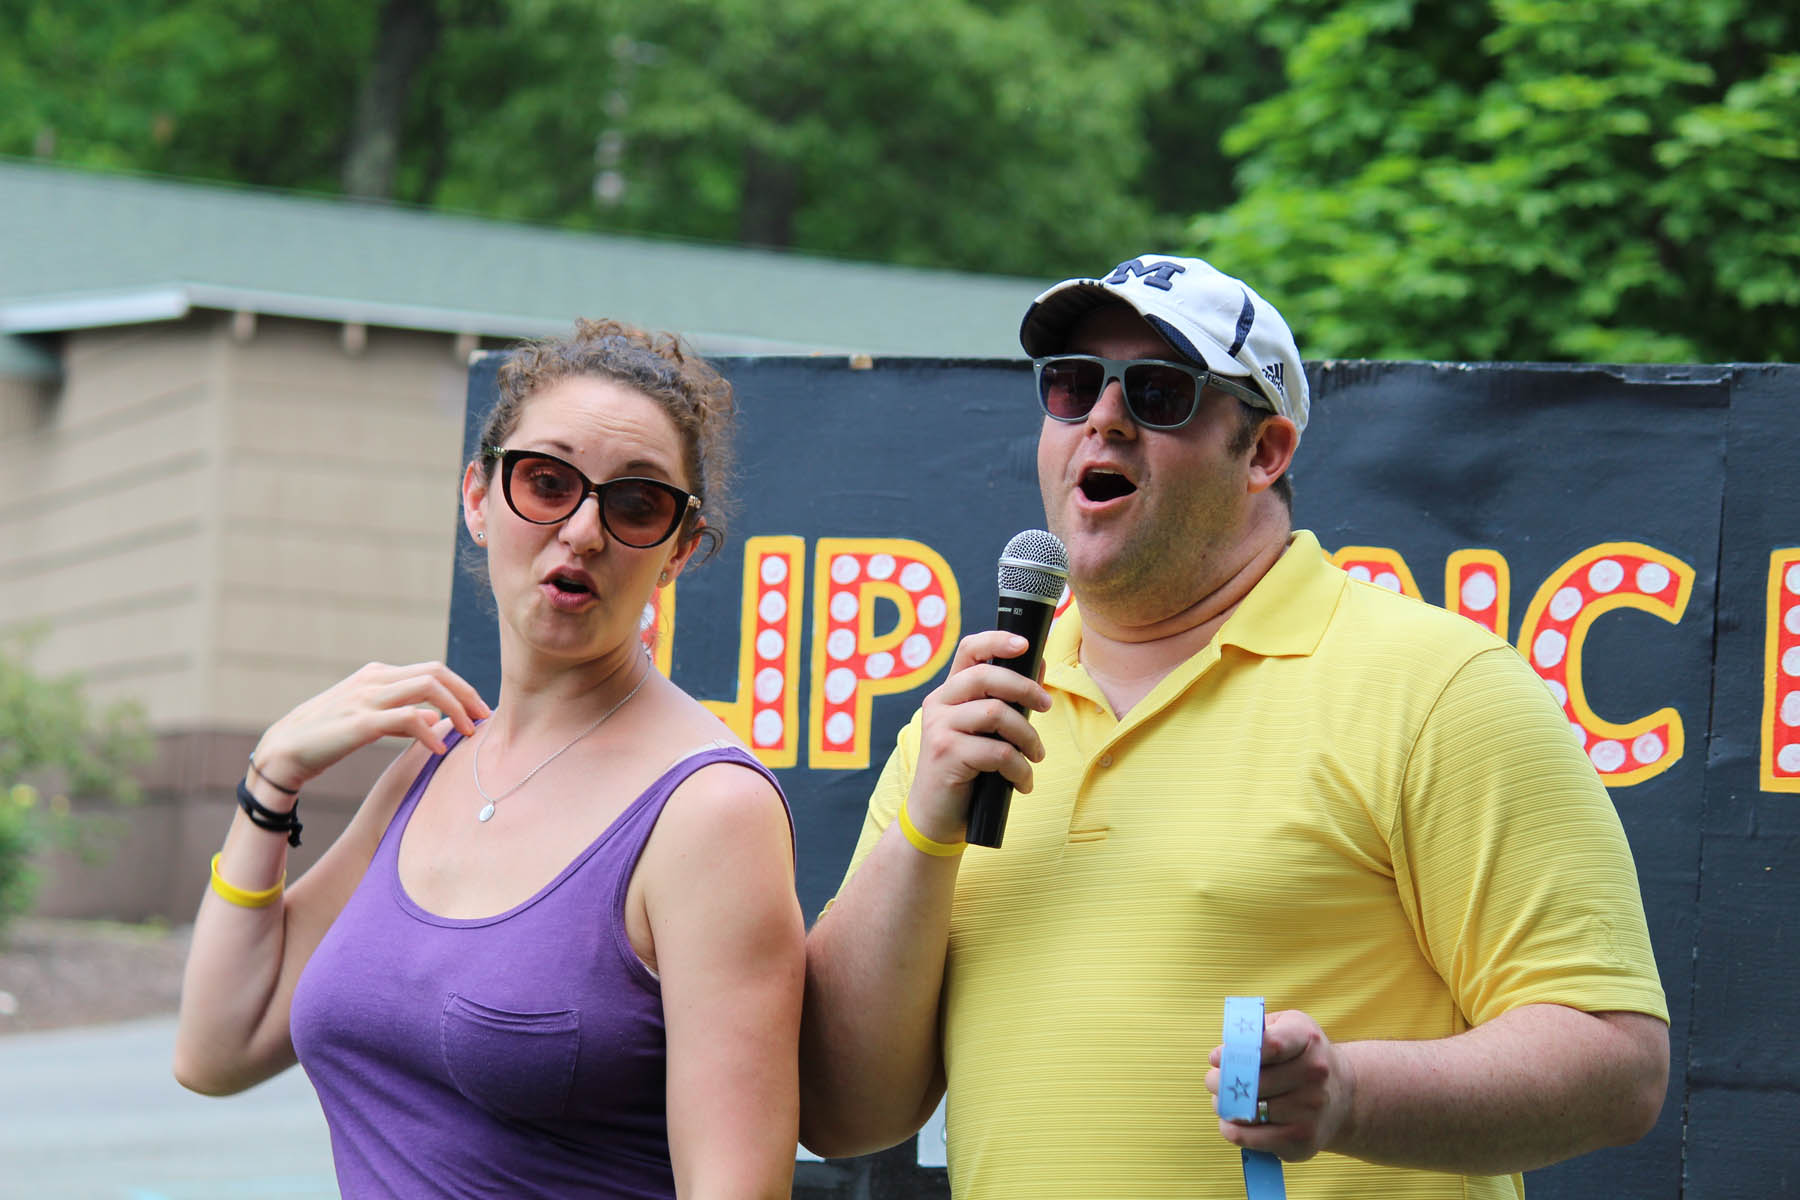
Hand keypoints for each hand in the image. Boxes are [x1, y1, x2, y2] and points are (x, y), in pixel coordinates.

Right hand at [250, 661, 490, 792]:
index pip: (432, 670)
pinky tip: (440, 750)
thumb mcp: (369, 722)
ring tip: (470, 733)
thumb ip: (402, 717)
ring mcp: (367, 697)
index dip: (462, 688)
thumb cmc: (325, 739)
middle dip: (468, 694)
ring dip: (458, 709)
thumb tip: (437, 718)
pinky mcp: (360, 722)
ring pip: (428, 688)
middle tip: (486, 718)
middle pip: (437, 672)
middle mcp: (375, 680)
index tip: (479, 710)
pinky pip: (409, 718)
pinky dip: (431, 733)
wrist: (282, 753)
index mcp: (377, 676)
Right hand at [904, 631, 1051, 842]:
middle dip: (1025, 688)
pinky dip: (1019, 769)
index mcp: (949, 692)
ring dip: (1028, 736)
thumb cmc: (967, 771)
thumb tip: (1039, 665)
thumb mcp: (987, 732)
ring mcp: (939, 728)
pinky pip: (997, 752)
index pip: (969, 650)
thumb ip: (1007, 700)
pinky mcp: (945, 754)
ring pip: (997, 713)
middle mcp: (939, 703)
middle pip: (987, 676)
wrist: (937, 817)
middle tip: (1046, 706)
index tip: (1026, 644)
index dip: (997, 640)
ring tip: (1035, 756)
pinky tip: (1022, 783)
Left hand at [1207, 1009, 1356, 1161]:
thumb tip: (1223, 1052)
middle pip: (1253, 1082)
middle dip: (1220, 1082)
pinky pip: (1253, 1139)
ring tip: (1222, 1100)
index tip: (1215, 1058)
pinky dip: (1233, 1131)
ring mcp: (1310, 1109)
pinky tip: (1230, 1122)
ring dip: (1224, 1106)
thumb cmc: (1302, 1056)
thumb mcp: (1287, 1027)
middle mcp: (1315, 1074)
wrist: (1344, 1095)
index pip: (1270, 1045)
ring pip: (1249, 1112)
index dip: (1236, 1052)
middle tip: (1212, 1080)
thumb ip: (1255, 1030)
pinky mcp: (1302, 1140)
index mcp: (1307, 1039)